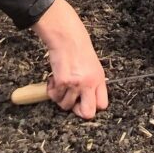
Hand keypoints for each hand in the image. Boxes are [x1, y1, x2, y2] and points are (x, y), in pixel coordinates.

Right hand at [32, 0, 107, 120]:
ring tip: (61, 84)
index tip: (84, 103)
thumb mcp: (93, 67)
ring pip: (65, 105)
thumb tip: (86, 99)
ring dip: (60, 97)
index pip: (102, 105)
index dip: (92, 107)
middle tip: (72, 102)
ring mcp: (76, 84)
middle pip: (88, 113)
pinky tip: (53, 79)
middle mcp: (89, 84)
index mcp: (99, 80)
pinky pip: (54, 96)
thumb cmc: (80, 50)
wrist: (68, 38)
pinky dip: (51, 91)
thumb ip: (92, 84)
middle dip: (77, 111)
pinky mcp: (62, 82)